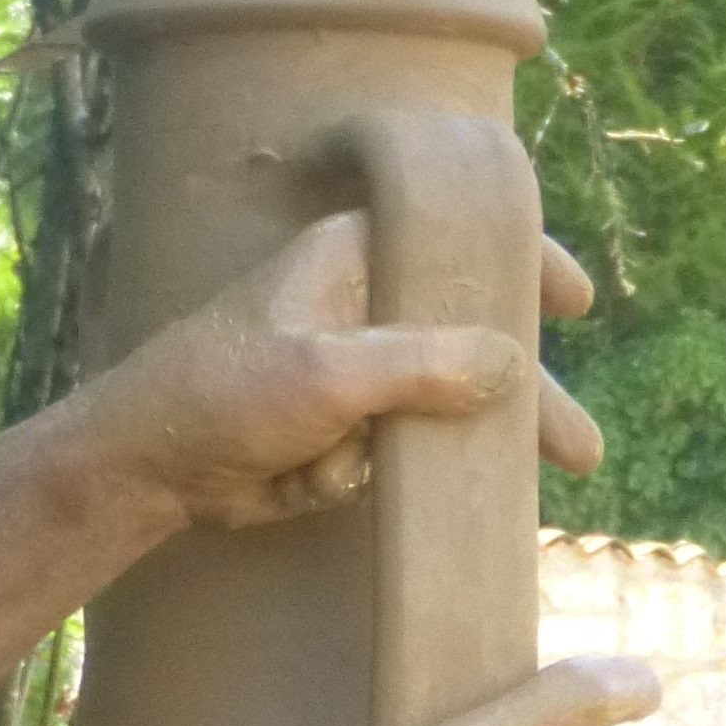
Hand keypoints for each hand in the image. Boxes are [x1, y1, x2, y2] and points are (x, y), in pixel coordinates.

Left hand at [86, 211, 602, 535]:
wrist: (148, 468)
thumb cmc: (222, 394)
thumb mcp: (328, 372)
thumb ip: (422, 365)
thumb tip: (510, 366)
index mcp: (358, 256)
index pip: (457, 244)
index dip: (522, 267)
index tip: (574, 301)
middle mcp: (365, 306)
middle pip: (469, 342)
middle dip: (517, 401)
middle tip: (577, 453)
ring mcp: (355, 373)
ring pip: (436, 410)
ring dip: (436, 452)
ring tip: (478, 478)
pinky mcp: (340, 430)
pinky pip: (389, 455)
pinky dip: (362, 476)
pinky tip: (310, 480)